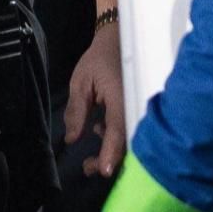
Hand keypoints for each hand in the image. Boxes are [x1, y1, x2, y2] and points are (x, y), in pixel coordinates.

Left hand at [64, 24, 125, 177]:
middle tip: (90, 168)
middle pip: (128, 141)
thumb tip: (72, 139)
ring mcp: (140, 108)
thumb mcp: (81, 83)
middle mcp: (136, 105)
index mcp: (122, 97)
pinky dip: (116, 138)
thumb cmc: (98, 60)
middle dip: (110, 159)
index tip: (105, 170)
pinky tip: (100, 131)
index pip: (118, 130)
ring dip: (112, 151)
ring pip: (130, 138)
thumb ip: (77, 111)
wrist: (120, 41)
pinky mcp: (139, 110)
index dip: (112, 152)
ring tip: (91, 160)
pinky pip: (132, 130)